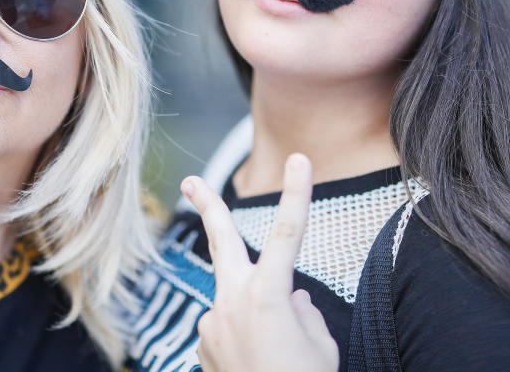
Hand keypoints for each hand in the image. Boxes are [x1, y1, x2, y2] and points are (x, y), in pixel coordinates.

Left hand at [182, 153, 338, 371]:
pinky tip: (255, 363)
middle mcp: (233, 300)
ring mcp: (212, 322)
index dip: (297, 193)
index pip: (290, 233)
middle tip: (190, 181)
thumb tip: (289, 297)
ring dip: (255, 315)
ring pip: (238, 301)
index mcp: (269, 295)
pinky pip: (230, 329)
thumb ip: (301, 309)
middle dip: (207, 205)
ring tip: (272, 355)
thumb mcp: (319, 343)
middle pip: (221, 241)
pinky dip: (245, 339)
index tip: (299, 158)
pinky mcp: (203, 343)